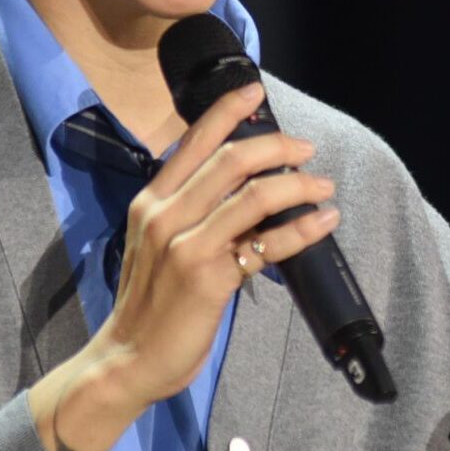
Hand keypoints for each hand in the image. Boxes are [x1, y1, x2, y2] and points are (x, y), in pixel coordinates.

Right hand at [29, 82, 338, 450]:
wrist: (126, 359)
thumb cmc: (149, 303)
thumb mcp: (155, 243)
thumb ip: (187, 211)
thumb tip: (240, 187)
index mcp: (151, 201)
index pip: (192, 141)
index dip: (227, 111)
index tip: (255, 91)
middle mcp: (165, 215)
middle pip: (231, 160)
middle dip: (278, 146)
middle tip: (306, 150)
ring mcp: (186, 246)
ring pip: (254, 195)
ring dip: (299, 185)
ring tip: (323, 187)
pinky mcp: (208, 278)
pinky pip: (266, 243)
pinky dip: (302, 229)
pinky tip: (323, 223)